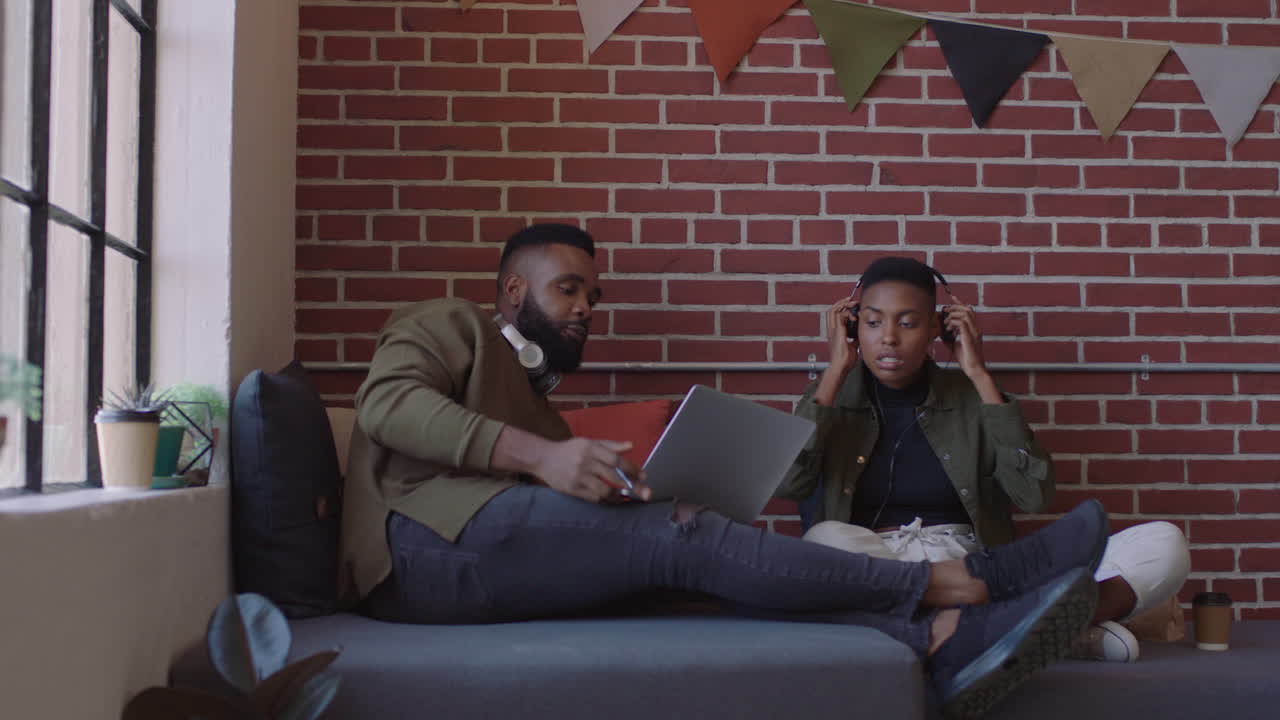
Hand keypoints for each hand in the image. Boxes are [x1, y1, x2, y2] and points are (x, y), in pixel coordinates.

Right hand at [533, 438, 649, 503]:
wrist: (543, 458)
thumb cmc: (570, 450)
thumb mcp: (589, 442)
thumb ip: (610, 445)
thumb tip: (631, 445)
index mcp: (591, 448)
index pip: (616, 459)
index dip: (632, 468)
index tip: (643, 475)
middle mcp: (585, 462)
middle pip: (613, 476)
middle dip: (632, 485)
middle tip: (644, 492)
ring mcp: (578, 476)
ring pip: (604, 490)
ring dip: (618, 496)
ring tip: (626, 497)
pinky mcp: (572, 489)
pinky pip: (593, 498)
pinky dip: (604, 500)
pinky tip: (611, 499)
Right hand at [825, 295, 858, 374]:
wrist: (841, 367)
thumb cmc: (845, 360)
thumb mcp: (852, 346)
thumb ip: (854, 339)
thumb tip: (860, 335)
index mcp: (834, 333)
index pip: (834, 315)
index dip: (841, 307)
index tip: (850, 305)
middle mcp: (832, 330)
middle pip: (831, 309)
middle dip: (841, 302)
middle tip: (851, 301)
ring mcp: (833, 330)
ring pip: (833, 310)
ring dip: (843, 305)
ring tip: (851, 303)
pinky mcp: (837, 332)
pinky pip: (839, 316)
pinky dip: (846, 313)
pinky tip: (854, 317)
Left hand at [940, 299, 988, 380]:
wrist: (973, 369)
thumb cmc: (966, 359)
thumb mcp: (954, 345)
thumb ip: (948, 337)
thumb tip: (940, 331)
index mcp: (973, 330)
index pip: (968, 312)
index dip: (960, 303)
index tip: (952, 297)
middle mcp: (975, 329)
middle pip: (967, 310)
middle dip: (955, 307)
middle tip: (945, 311)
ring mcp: (974, 333)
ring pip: (965, 315)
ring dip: (953, 316)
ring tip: (946, 324)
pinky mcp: (970, 338)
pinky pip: (962, 324)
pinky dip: (954, 323)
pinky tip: (949, 329)